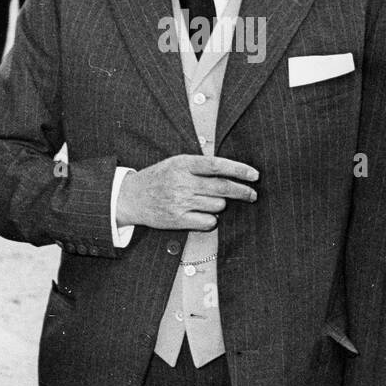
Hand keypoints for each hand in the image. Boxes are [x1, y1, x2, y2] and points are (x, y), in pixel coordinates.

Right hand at [115, 154, 257, 230]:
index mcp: (183, 164)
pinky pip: (208, 222)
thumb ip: (201, 165)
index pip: (217, 165)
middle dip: (243, 192)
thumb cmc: (159, 178)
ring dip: (219, 205)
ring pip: (217, 205)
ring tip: (206, 201)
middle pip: (222, 187)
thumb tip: (233, 172)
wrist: (131, 197)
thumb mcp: (176, 163)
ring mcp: (180, 201)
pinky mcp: (177, 219)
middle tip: (252, 194)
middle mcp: (182, 182)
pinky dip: (211, 220)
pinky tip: (201, 214)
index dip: (239, 170)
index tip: (254, 175)